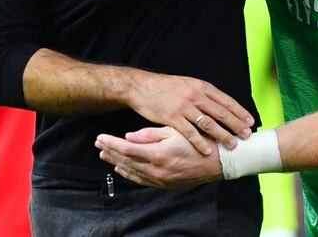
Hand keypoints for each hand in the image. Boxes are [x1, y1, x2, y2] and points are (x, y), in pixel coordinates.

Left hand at [96, 126, 221, 189]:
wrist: (220, 162)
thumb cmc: (199, 141)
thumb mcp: (175, 131)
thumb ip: (149, 135)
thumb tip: (128, 137)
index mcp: (158, 154)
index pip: (127, 149)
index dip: (111, 143)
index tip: (100, 137)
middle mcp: (157, 170)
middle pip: (126, 161)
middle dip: (110, 152)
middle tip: (98, 144)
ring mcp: (162, 180)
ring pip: (132, 172)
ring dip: (117, 162)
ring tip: (104, 155)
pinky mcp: (166, 185)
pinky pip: (142, 180)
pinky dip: (130, 174)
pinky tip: (122, 169)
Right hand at [126, 71, 252, 155]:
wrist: (141, 87)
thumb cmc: (165, 88)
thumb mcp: (187, 84)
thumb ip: (203, 94)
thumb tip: (220, 105)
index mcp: (201, 86)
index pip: (225, 100)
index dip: (239, 111)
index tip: (250, 121)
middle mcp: (195, 95)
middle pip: (221, 112)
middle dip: (236, 124)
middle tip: (247, 135)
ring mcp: (184, 106)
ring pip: (209, 123)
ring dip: (222, 135)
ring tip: (233, 144)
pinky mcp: (172, 117)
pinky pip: (190, 132)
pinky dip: (200, 142)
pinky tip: (208, 150)